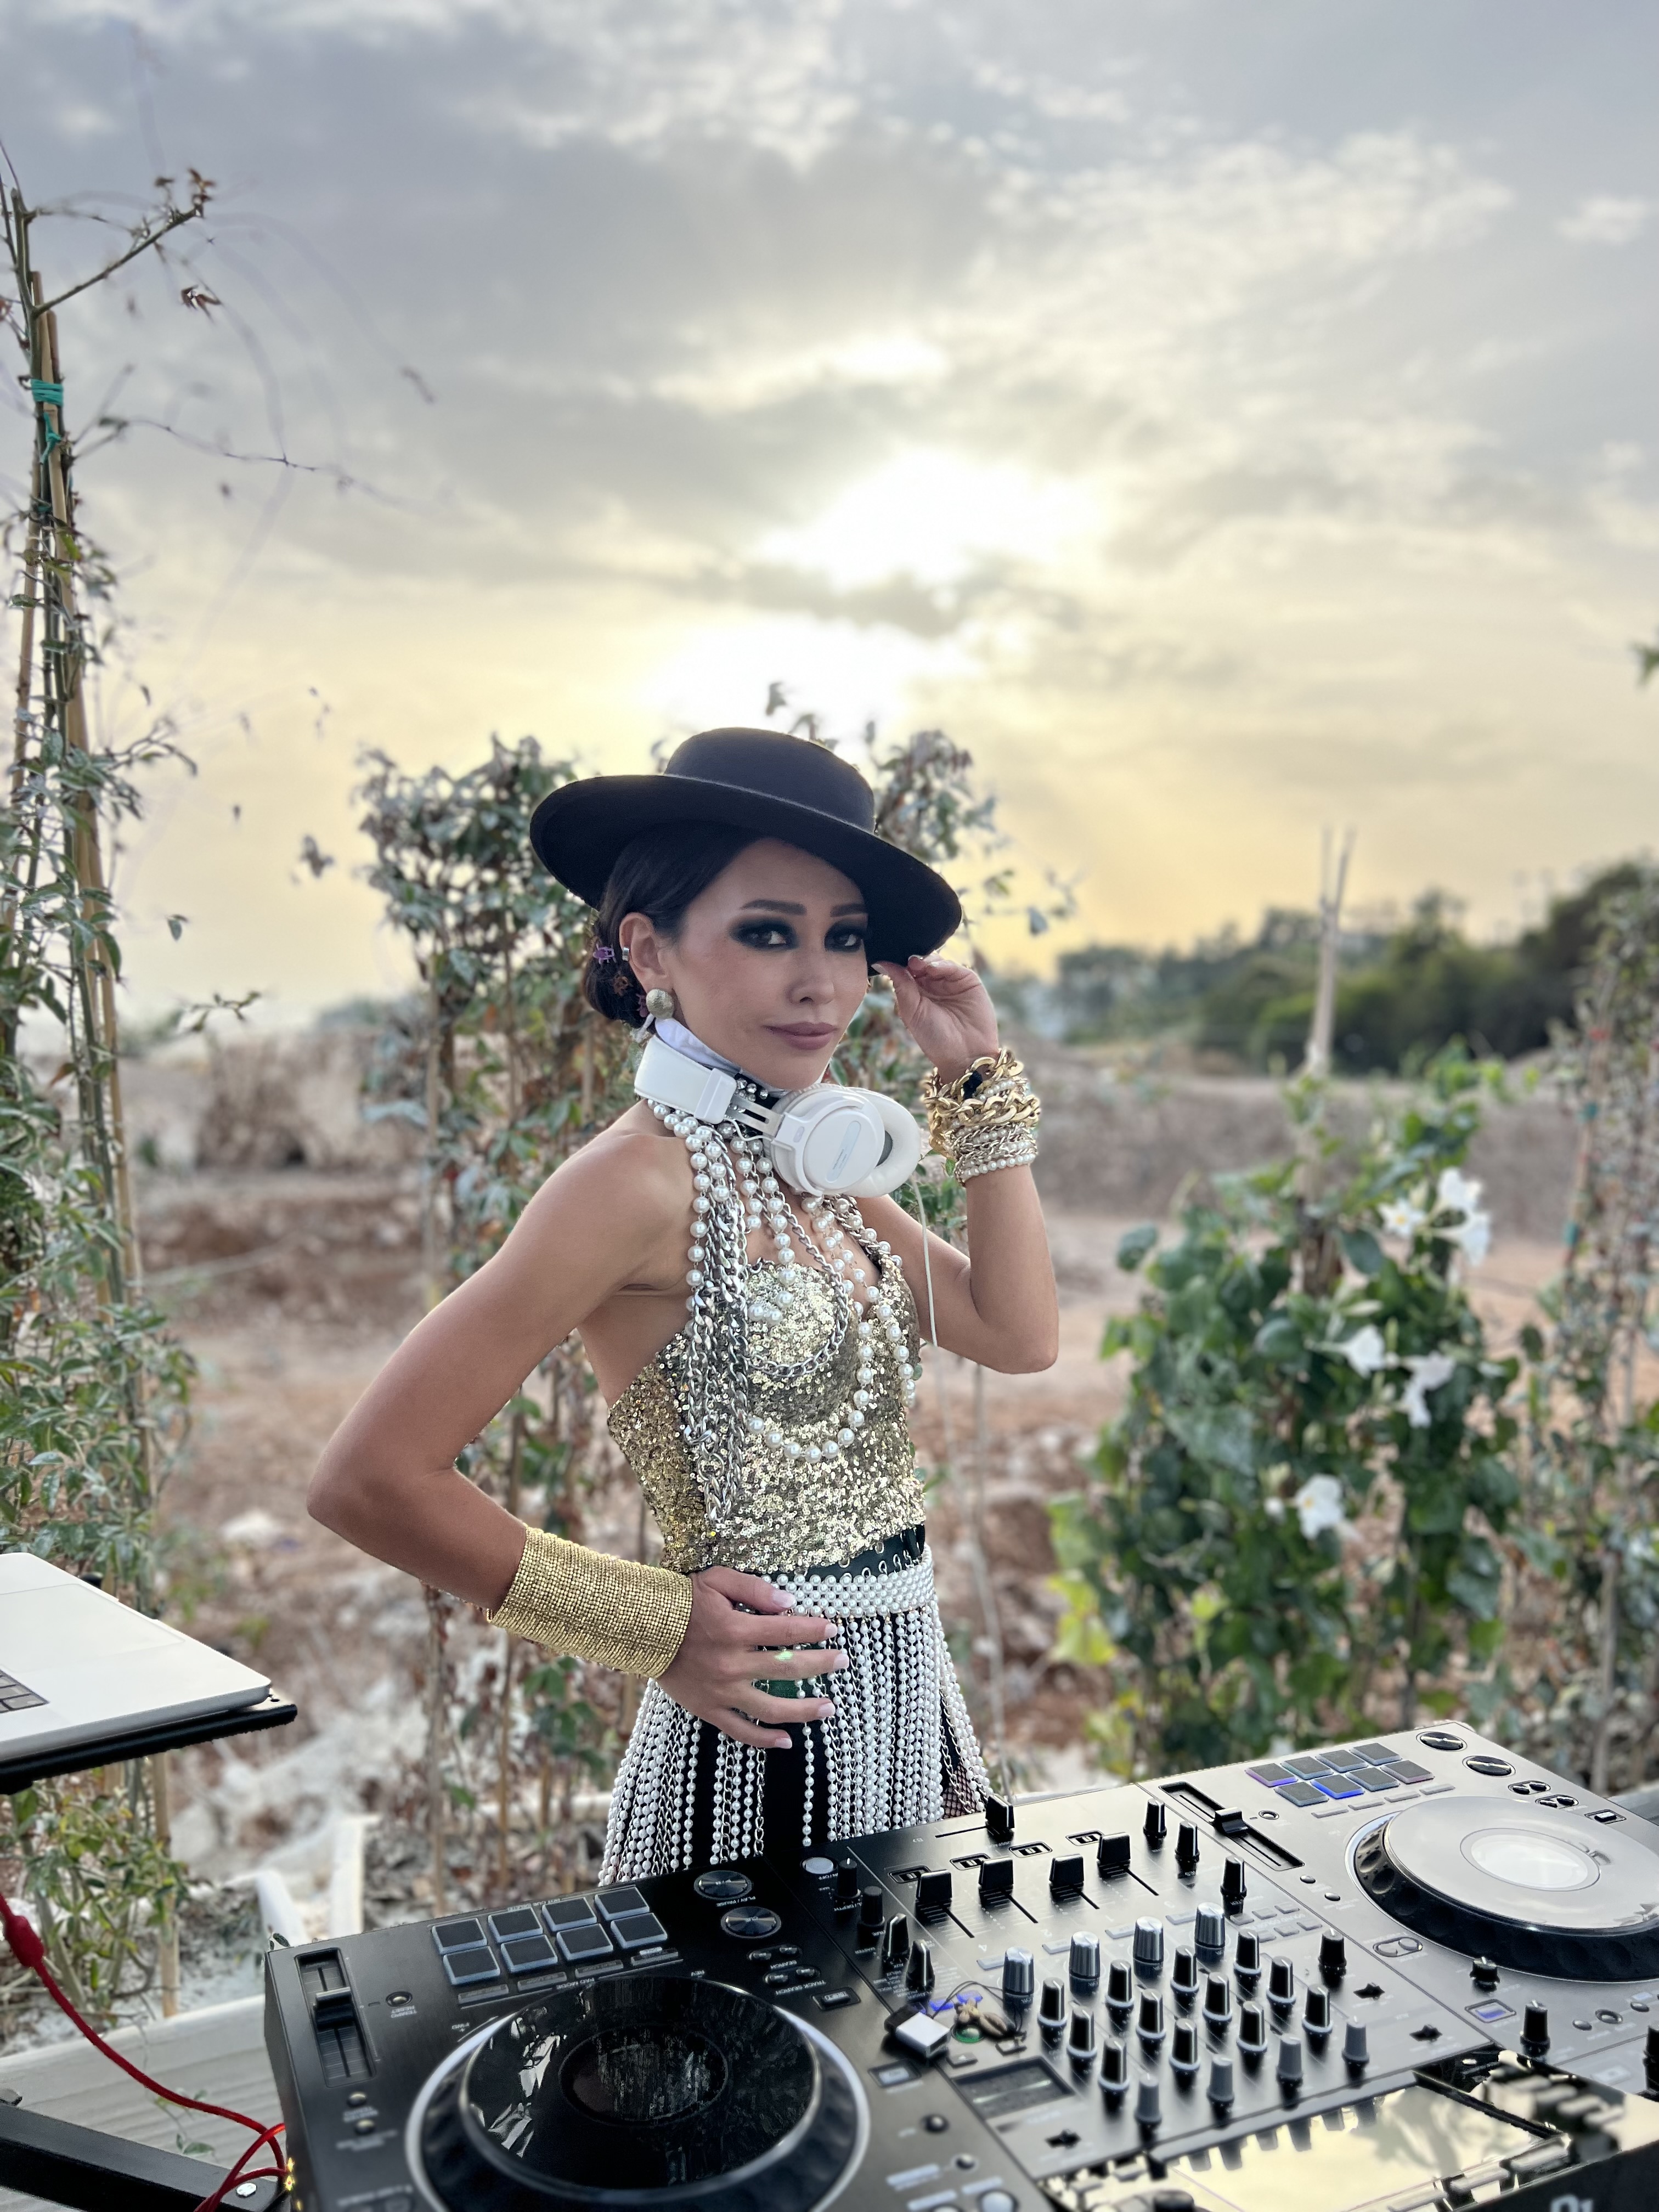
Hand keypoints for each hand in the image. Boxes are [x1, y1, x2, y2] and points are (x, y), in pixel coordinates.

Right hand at [658, 1564, 847, 1747]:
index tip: (833, 1631)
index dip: (814, 1631)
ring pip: (772, 1708)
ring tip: (828, 1708)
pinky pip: (741, 1731)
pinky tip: (787, 1741)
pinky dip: (765, 1739)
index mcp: (735, 1630)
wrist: (642, 1630)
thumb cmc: (682, 1601)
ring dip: (805, 1710)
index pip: (788, 1632)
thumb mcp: (717, 1580)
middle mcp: (732, 1664)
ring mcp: (721, 1691)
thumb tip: (790, 1604)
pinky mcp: (709, 1709)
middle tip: (843, 1662)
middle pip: (788, 1669)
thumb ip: (755, 1590)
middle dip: (821, 1665)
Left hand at [875, 954, 999, 1081]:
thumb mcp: (911, 1011)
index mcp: (916, 993)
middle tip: (908, 962)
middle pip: (920, 962)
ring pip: (936, 961)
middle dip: (913, 960)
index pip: (905, 971)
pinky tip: (933, 969)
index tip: (892, 959)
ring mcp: (950, 981)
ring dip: (926, 960)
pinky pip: (953, 966)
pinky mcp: (968, 980)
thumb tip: (880, 962)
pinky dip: (942, 964)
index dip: (899, 963)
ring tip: (918, 965)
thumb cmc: (935, 1038)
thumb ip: (900, 985)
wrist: (964, 1054)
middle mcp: (933, 985)